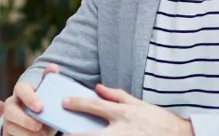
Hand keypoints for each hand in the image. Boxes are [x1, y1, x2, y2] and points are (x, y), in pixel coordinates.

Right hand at [1, 64, 58, 135]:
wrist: (39, 125)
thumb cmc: (43, 107)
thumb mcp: (47, 95)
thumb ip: (49, 81)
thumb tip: (53, 67)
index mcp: (22, 91)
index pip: (21, 89)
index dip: (29, 97)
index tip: (40, 108)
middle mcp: (12, 104)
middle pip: (9, 109)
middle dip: (24, 119)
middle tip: (39, 125)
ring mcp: (8, 119)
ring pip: (10, 125)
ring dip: (26, 131)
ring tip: (41, 134)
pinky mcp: (7, 131)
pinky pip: (10, 134)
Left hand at [63, 84, 192, 135]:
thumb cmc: (158, 120)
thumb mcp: (139, 104)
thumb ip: (116, 96)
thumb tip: (98, 88)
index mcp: (124, 113)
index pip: (96, 106)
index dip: (78, 103)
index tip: (64, 102)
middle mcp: (121, 130)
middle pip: (90, 134)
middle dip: (73, 135)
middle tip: (60, 134)